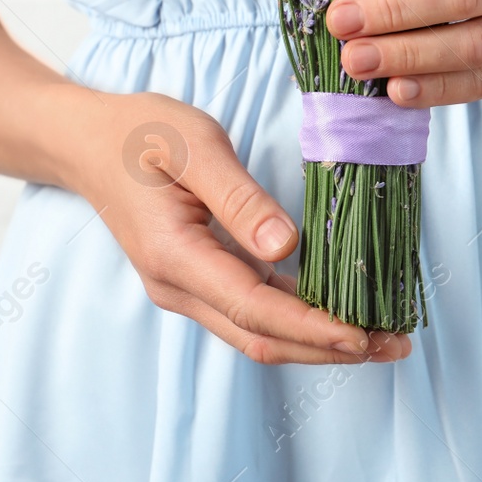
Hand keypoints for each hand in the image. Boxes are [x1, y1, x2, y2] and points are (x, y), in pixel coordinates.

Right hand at [74, 91, 411, 364]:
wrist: (88, 142)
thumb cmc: (140, 132)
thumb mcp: (193, 146)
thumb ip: (239, 197)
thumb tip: (287, 247)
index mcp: (176, 256)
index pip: (254, 308)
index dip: (312, 327)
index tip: (363, 334)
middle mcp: (178, 287)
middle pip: (261, 337)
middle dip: (328, 348)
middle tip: (394, 344)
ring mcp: (185, 289)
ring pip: (257, 333)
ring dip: (317, 341)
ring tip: (380, 337)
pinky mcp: (197, 280)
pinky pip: (251, 312)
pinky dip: (297, 320)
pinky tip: (336, 313)